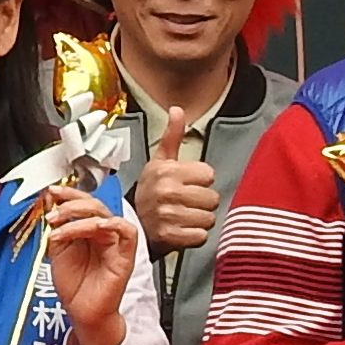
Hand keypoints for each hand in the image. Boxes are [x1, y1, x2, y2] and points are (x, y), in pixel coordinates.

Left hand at [42, 186, 141, 344]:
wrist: (82, 311)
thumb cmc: (74, 284)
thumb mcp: (56, 250)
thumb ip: (55, 226)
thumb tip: (50, 201)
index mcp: (87, 229)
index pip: (82, 202)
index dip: (68, 193)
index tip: (51, 191)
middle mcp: (103, 233)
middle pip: (94, 204)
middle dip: (70, 204)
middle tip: (52, 214)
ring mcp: (115, 243)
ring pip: (105, 215)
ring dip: (81, 216)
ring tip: (60, 226)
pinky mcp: (125, 255)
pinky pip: (128, 232)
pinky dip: (114, 224)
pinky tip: (95, 226)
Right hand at [127, 108, 217, 254]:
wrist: (132, 224)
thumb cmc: (149, 192)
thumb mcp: (159, 161)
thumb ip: (172, 136)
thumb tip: (177, 109)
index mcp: (167, 170)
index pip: (209, 174)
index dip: (200, 180)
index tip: (185, 184)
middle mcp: (167, 191)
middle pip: (212, 198)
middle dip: (202, 202)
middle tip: (185, 202)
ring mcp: (169, 215)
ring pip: (209, 218)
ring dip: (199, 220)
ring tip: (183, 216)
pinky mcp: (171, 236)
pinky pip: (201, 236)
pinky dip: (193, 236)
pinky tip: (181, 230)